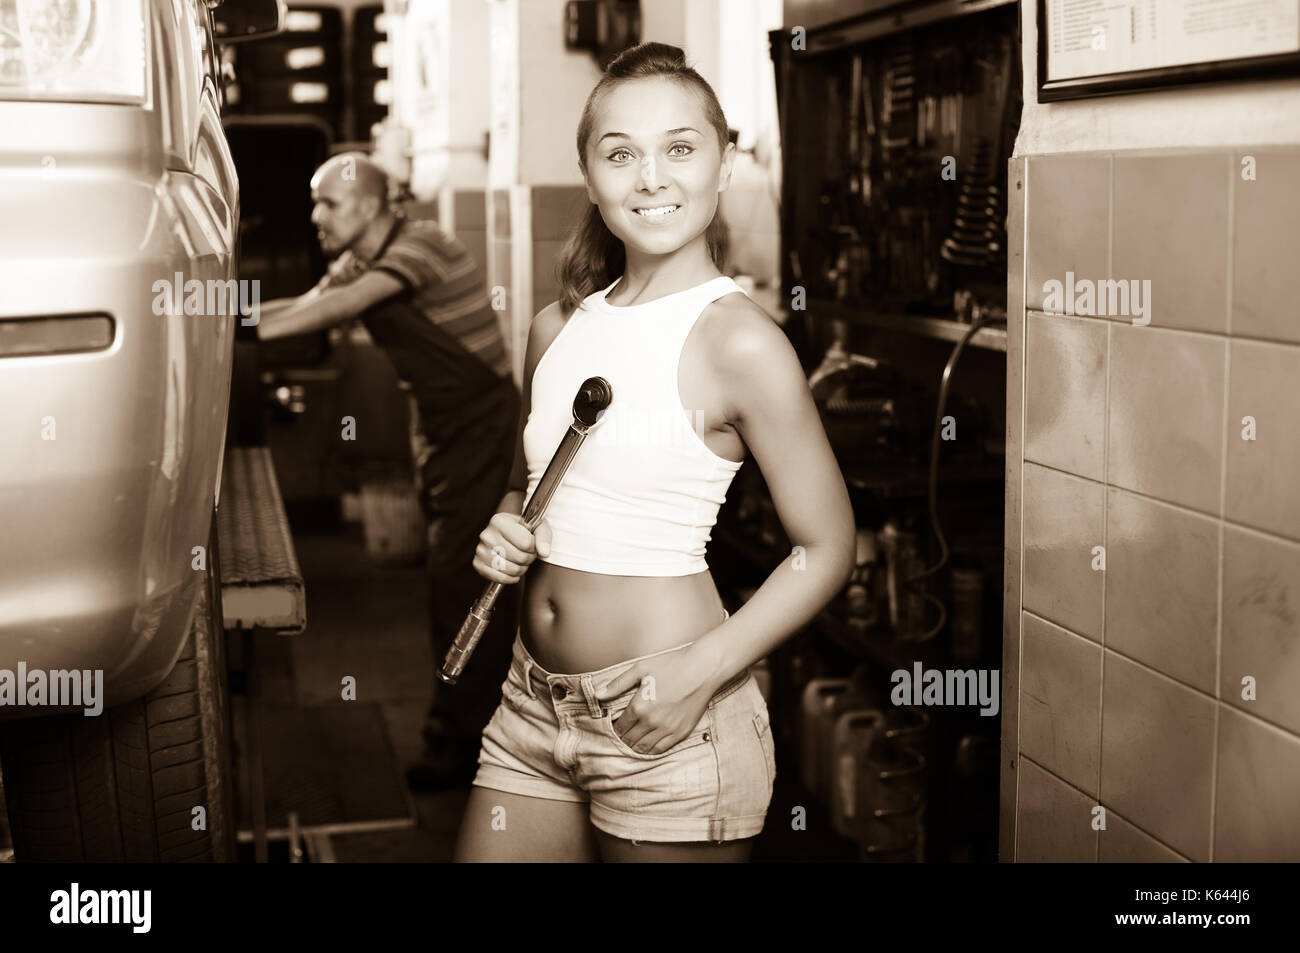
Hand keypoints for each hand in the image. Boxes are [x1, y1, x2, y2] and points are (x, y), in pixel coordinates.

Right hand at [472, 512, 552, 583]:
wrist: (505, 533)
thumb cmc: (521, 529)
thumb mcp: (536, 526)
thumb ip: (543, 536)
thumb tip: (544, 552)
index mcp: (500, 521)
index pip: (526, 543)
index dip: (534, 548)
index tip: (532, 545)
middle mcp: (487, 535)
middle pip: (519, 557)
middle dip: (528, 559)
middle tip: (527, 554)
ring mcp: (481, 550)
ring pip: (510, 569)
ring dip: (521, 569)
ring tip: (520, 561)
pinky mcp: (478, 564)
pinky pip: (499, 578)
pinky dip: (510, 578)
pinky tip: (513, 570)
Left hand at [595, 644, 718, 755]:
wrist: (703, 670)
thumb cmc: (672, 665)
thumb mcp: (641, 668)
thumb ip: (618, 684)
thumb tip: (598, 695)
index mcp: (640, 706)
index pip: (620, 727)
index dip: (613, 729)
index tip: (613, 726)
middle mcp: (652, 721)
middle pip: (629, 740)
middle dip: (622, 739)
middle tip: (620, 736)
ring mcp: (667, 729)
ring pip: (644, 748)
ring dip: (634, 747)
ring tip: (631, 741)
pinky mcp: (680, 733)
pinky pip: (660, 749)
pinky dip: (650, 751)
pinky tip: (647, 745)